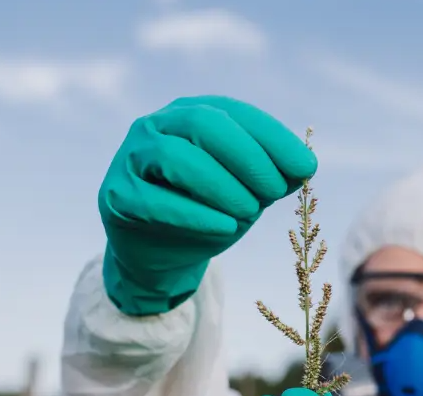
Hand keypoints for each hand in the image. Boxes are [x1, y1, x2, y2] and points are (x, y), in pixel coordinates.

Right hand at [98, 95, 317, 315]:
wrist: (159, 255)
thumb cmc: (207, 212)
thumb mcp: (247, 192)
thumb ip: (272, 176)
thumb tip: (304, 166)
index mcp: (193, 114)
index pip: (235, 114)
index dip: (273, 139)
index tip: (306, 168)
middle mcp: (158, 126)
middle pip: (203, 124)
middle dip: (247, 157)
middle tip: (275, 191)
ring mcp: (131, 157)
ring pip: (175, 156)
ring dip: (220, 185)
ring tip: (250, 213)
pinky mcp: (116, 195)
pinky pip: (153, 200)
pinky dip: (194, 214)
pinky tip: (225, 228)